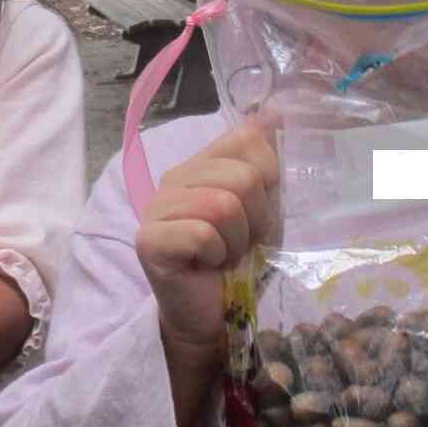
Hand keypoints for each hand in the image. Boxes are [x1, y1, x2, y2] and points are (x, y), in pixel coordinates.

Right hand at [135, 119, 278, 376]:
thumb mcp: (268, 209)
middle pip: (242, 177)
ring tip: (226, 256)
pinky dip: (217, 256)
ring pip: (223, 205)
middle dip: (256, 219)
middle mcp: (175, 177)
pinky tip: (208, 267)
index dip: (269, 181)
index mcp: (203, 163)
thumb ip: (269, 161)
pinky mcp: (148, 239)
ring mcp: (156, 207)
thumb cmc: (240, 264)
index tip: (259, 214)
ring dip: (238, 242)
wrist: (214, 318)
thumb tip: (279, 109)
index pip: (248, 139)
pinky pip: (202, 233)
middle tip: (242, 243)